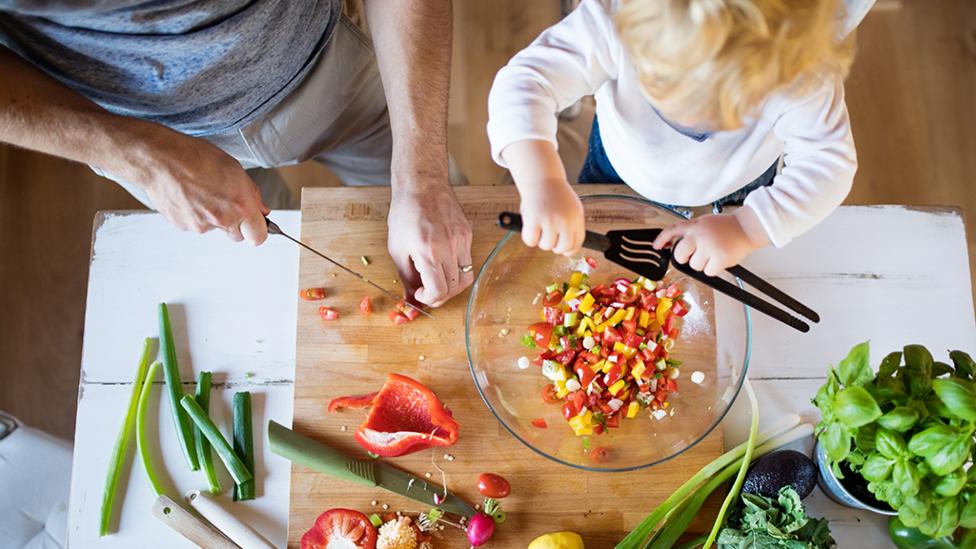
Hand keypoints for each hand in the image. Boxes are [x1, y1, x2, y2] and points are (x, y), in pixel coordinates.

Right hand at [121, 127, 269, 244]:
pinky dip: (194, 214)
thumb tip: (261, 209)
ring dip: (212, 216)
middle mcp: (223, 219)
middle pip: (237, 236)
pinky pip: (195, 224)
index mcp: (240, 204)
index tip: (254, 223)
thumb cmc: (196, 157)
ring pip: (215, 228)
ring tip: (201, 191)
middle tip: (225, 202)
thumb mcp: (234, 168)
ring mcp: (201, 225)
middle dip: (236, 224)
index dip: (257, 230)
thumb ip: (251, 194)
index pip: (258, 237)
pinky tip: (189, 195)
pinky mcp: (183, 226)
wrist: (160, 159)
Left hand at [387, 179, 472, 306]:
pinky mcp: (468, 234)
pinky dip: (456, 269)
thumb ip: (406, 278)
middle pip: (454, 288)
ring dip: (452, 285)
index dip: (429, 299)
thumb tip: (411, 300)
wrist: (422, 185)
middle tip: (428, 291)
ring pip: (466, 277)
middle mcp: (449, 247)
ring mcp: (462, 240)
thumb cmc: (405, 213)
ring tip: (438, 280)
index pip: (439, 291)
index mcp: (428, 252)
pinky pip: (468, 261)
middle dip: (440, 296)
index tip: (421, 294)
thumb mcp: (397, 249)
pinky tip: (443, 262)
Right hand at [518, 178, 584, 255]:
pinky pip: (531, 241)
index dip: (569, 250)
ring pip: (546, 245)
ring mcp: (550, 220)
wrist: (542, 178)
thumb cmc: (555, 194)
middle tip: (549, 237)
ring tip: (539, 227)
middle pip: (562, 248)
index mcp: (576, 218)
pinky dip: (529, 237)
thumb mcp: (572, 208)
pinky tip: (530, 227)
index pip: (577, 244)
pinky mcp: (534, 219)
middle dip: (555, 246)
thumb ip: (572, 226)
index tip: (563, 250)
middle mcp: (565, 220)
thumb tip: (568, 249)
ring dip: (541, 240)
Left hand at [653, 211, 768, 275]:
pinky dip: (713, 269)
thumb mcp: (705, 222)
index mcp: (695, 225)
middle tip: (696, 255)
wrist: (747, 228)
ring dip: (702, 264)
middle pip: (679, 255)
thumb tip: (675, 245)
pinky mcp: (719, 259)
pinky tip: (719, 260)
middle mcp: (699, 236)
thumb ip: (691, 231)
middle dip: (685, 258)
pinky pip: (708, 272)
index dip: (661, 239)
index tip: (656, 246)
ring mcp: (709, 247)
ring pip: (694, 266)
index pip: (672, 230)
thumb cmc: (726, 227)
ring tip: (713, 254)